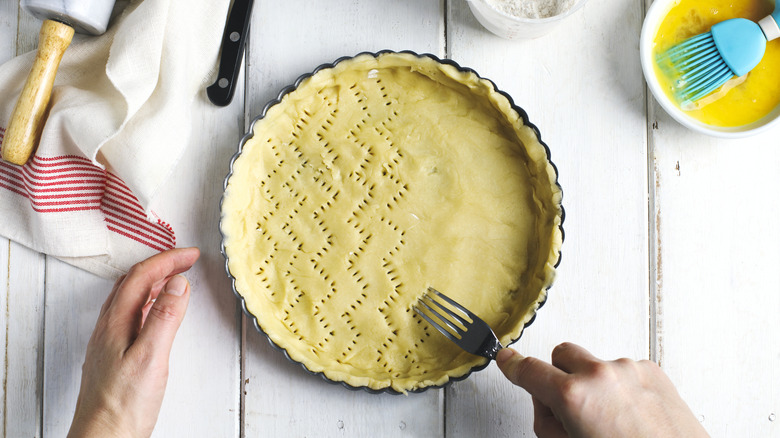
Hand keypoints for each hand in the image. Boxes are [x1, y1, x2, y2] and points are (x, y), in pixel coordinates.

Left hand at [68, 247, 200, 437]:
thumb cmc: (123, 406)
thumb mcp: (151, 357)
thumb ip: (165, 318)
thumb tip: (178, 283)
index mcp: (116, 322)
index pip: (142, 276)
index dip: (168, 260)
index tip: (191, 254)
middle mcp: (108, 327)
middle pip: (133, 282)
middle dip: (161, 265)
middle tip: (186, 260)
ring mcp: (109, 341)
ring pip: (130, 298)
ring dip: (154, 282)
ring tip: (176, 278)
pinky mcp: (114, 354)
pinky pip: (130, 314)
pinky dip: (149, 302)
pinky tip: (158, 313)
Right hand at [496, 343, 708, 437]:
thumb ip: (549, 421)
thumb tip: (547, 402)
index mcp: (573, 395)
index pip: (530, 370)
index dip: (513, 366)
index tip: (507, 360)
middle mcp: (600, 374)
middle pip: (562, 354)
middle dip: (559, 375)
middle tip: (569, 407)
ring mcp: (628, 369)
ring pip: (594, 364)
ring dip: (594, 385)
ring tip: (611, 421)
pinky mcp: (652, 371)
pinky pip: (621, 370)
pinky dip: (620, 387)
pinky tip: (630, 416)